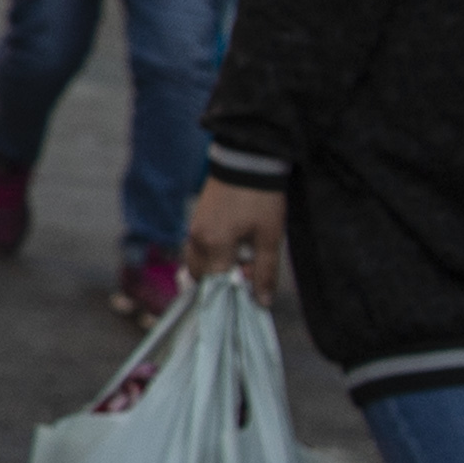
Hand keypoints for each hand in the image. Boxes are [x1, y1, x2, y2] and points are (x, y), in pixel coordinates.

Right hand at [184, 178, 284, 305]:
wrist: (247, 160)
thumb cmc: (261, 199)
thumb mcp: (269, 236)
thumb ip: (265, 271)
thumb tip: (262, 302)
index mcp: (214, 246)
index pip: (215, 285)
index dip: (232, 292)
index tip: (250, 289)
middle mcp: (197, 240)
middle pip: (201, 276)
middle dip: (221, 280)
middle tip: (248, 269)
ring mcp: (194, 228)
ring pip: (197, 261)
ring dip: (216, 266)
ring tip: (242, 255)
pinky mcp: (196, 219)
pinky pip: (198, 247)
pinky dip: (212, 253)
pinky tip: (234, 242)